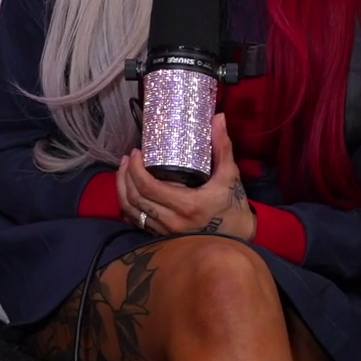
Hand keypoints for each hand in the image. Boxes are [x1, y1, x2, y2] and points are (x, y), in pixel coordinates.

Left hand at [118, 113, 256, 239]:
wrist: (237, 242)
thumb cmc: (234, 208)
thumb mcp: (230, 176)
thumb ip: (222, 147)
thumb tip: (218, 117)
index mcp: (186, 205)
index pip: (147, 186)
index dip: (135, 168)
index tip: (136, 153)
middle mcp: (171, 221)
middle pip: (134, 198)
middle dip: (125, 175)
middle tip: (128, 159)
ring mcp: (165, 232)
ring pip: (132, 211)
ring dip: (123, 189)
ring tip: (124, 171)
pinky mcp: (163, 238)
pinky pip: (137, 221)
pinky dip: (129, 205)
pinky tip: (130, 192)